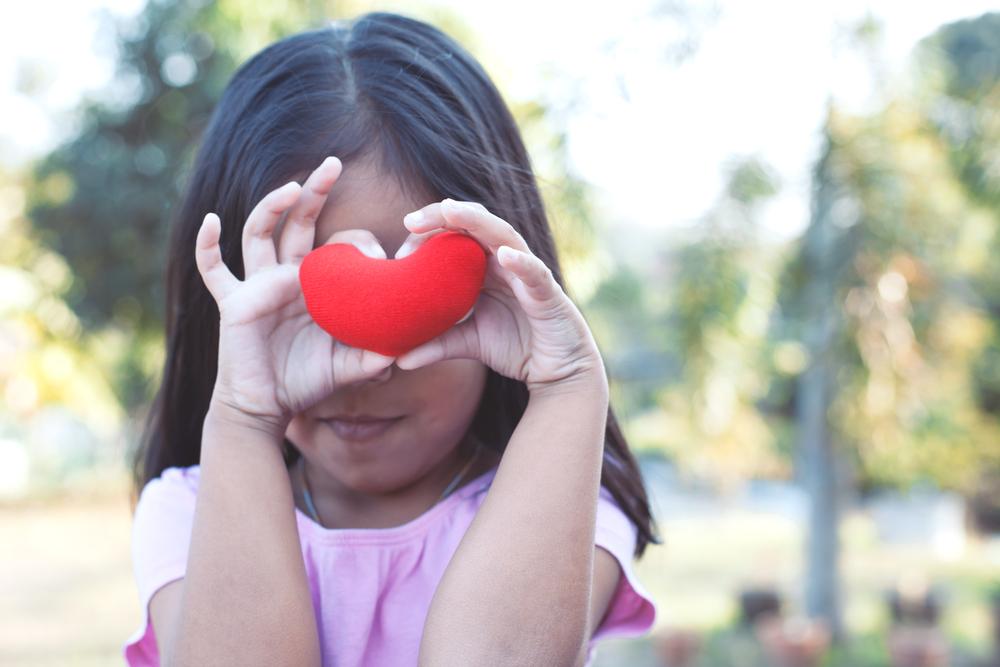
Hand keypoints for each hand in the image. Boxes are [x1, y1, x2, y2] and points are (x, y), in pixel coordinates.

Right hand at [195, 156, 395, 428]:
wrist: (266, 407)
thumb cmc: (305, 381)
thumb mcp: (348, 367)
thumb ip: (373, 358)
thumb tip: (404, 354)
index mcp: (317, 285)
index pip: (337, 245)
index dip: (357, 239)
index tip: (380, 248)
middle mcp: (286, 276)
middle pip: (298, 222)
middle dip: (314, 191)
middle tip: (334, 163)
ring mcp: (258, 286)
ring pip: (259, 233)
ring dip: (272, 206)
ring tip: (290, 187)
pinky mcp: (234, 303)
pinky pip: (214, 270)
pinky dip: (207, 245)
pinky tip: (211, 220)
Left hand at [393, 198, 605, 394]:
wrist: (557, 371)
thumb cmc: (517, 346)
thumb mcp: (469, 342)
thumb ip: (436, 344)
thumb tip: (398, 358)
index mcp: (485, 267)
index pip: (456, 235)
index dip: (428, 233)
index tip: (400, 248)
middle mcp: (505, 261)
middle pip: (475, 224)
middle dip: (444, 215)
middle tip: (411, 220)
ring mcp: (527, 273)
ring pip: (503, 235)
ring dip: (476, 221)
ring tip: (449, 211)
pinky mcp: (547, 293)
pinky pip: (535, 272)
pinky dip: (521, 262)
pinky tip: (505, 255)